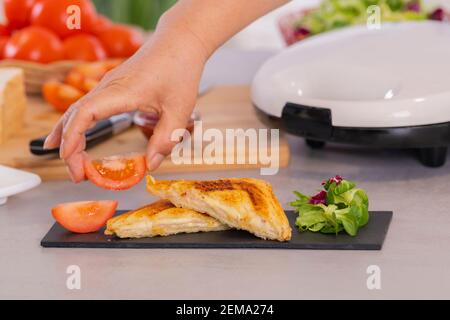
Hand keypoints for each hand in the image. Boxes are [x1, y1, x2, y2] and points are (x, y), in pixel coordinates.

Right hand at [44, 29, 207, 182]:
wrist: (180, 42)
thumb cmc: (180, 70)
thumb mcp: (180, 109)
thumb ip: (166, 138)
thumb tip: (151, 165)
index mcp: (121, 91)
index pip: (86, 114)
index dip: (73, 137)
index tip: (69, 159)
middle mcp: (109, 87)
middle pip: (75, 114)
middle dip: (69, 145)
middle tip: (76, 174)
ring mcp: (109, 85)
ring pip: (78, 109)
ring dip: (68, 133)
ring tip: (64, 158)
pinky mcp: (114, 86)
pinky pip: (88, 105)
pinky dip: (77, 122)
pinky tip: (76, 134)